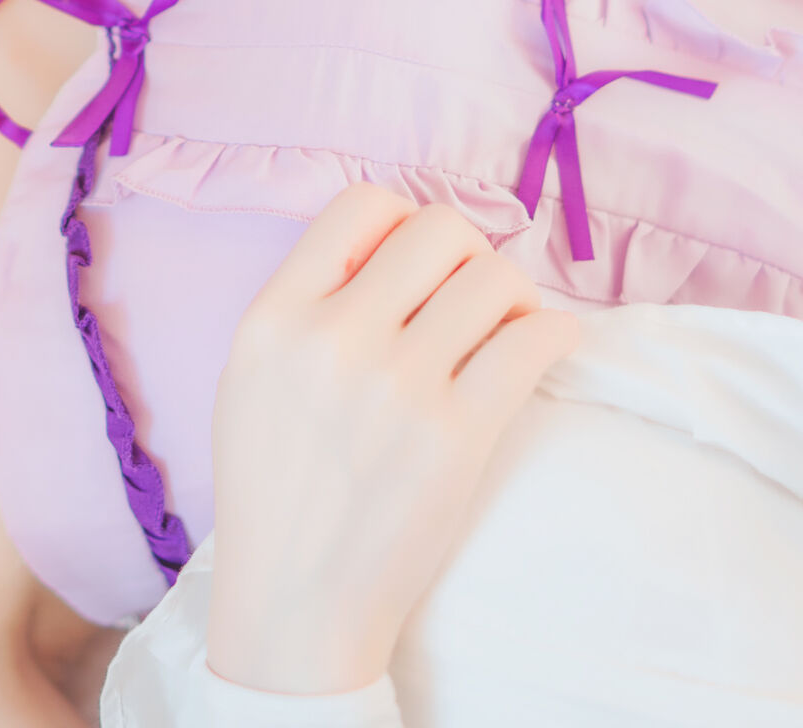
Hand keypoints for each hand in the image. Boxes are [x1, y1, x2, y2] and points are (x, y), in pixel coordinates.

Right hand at [204, 184, 581, 695]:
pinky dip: (552, 332)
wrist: (296, 598)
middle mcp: (333, 340)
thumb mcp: (251, 373)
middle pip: (438, 229)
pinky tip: (540, 349)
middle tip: (468, 298)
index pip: (361, 205)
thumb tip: (392, 246)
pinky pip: (535, 339)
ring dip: (513, 296)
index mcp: (273, 317)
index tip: (414, 265)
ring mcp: (400, 387)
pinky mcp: (459, 437)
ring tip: (504, 331)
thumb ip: (306, 303)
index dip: (401, 223)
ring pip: (494, 278)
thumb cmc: (276, 484)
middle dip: (466, 255)